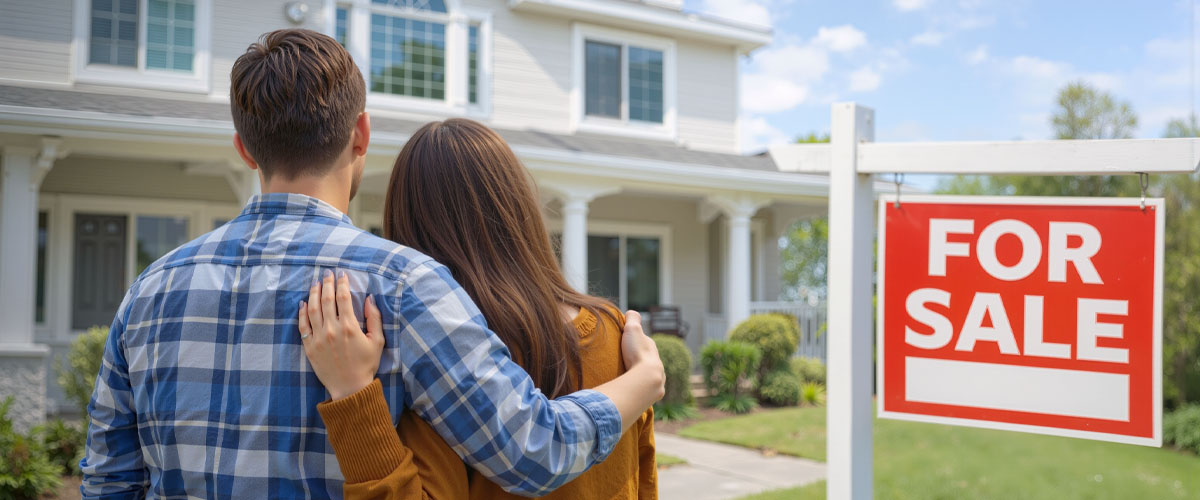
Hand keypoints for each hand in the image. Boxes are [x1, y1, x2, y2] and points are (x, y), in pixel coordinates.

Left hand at [297, 269, 384, 399]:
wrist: (350, 388)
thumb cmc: (366, 364)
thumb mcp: (377, 341)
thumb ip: (374, 318)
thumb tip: (369, 299)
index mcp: (349, 327)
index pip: (343, 298)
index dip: (342, 283)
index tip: (341, 274)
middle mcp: (332, 329)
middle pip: (326, 300)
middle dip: (327, 283)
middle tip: (327, 273)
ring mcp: (318, 338)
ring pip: (312, 309)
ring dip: (313, 293)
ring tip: (315, 283)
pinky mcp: (309, 347)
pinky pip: (303, 325)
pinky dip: (302, 312)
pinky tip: (303, 303)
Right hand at [619, 311, 665, 400]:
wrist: (646, 380)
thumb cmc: (637, 354)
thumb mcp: (633, 329)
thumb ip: (632, 318)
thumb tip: (631, 312)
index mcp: (653, 350)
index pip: (645, 344)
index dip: (636, 343)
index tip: (627, 345)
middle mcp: (658, 364)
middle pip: (647, 361)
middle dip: (639, 362)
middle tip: (627, 364)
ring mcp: (658, 379)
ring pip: (649, 376)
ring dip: (640, 377)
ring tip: (630, 379)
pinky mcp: (654, 394)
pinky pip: (646, 390)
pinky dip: (641, 389)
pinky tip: (634, 391)